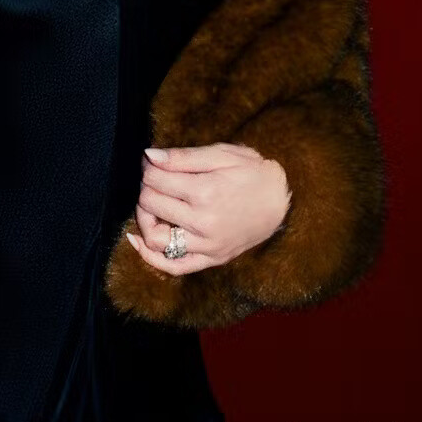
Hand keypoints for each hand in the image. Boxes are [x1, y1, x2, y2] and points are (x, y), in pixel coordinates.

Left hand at [126, 142, 290, 273]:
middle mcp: (203, 222)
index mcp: (205, 191)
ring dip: (144, 218)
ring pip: (155, 237)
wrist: (284, 200)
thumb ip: (183, 157)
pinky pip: (173, 266)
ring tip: (150, 204)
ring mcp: (207, 245)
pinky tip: (138, 240)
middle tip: (154, 178)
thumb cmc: (253, 172)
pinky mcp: (211, 259)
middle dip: (146, 186)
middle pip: (150, 204)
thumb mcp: (222, 154)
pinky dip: (150, 256)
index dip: (148, 166)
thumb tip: (149, 156)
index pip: (155, 178)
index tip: (152, 161)